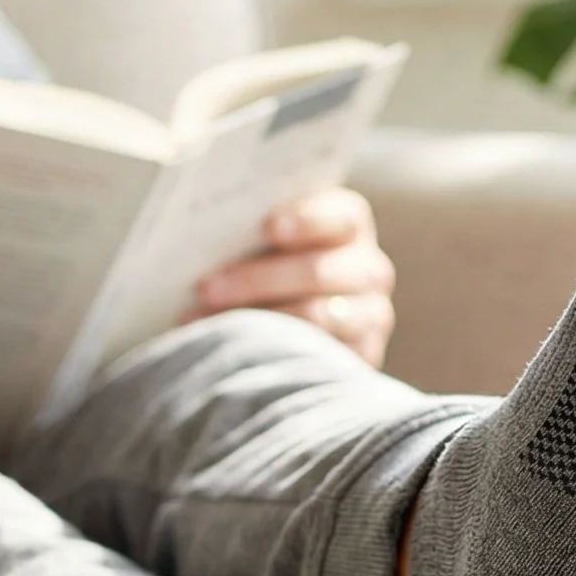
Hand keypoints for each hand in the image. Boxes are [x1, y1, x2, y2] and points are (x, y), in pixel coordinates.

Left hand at [189, 186, 395, 367]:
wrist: (291, 319)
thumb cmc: (264, 262)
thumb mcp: (264, 237)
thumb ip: (250, 226)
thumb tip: (206, 229)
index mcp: (349, 225)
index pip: (342, 217)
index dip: (307, 221)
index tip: (269, 228)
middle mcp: (368, 268)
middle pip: (319, 272)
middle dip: (257, 280)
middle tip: (205, 288)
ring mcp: (370, 315)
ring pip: (317, 317)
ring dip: (257, 320)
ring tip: (205, 324)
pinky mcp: (363, 356)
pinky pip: (319, 357)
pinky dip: (272, 353)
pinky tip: (235, 352)